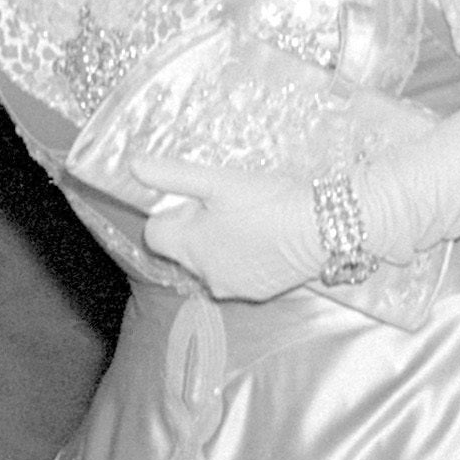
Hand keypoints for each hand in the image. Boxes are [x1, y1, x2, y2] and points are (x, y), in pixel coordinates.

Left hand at [113, 153, 321, 301]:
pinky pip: (239, 274)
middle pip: (185, 249)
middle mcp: (204, 276)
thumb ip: (174, 175)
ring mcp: (232, 288)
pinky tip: (267, 239)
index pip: (155, 234)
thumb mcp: (218, 181)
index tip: (199, 198)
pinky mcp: (259, 293)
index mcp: (188, 248)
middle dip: (199, 228)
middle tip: (230, 204)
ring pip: (212, 263)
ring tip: (252, 220)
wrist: (326, 227)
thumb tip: (134, 166)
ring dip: (222, 244)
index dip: (172, 212)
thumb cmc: (269, 201)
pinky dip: (246, 259)